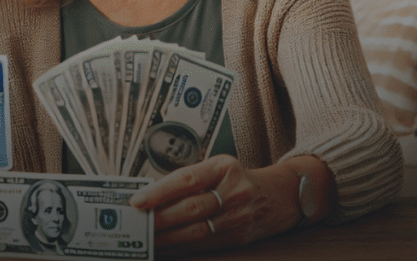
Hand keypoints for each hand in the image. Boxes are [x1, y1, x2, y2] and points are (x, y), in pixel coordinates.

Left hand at [128, 154, 301, 255]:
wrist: (280, 195)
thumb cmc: (237, 179)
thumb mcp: (217, 168)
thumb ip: (188, 179)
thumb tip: (149, 196)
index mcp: (223, 167)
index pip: (186, 178)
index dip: (159, 191)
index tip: (137, 201)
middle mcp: (234, 191)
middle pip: (190, 208)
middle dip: (158, 219)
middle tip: (136, 225)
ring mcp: (239, 217)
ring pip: (196, 231)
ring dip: (166, 239)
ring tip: (145, 239)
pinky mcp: (239, 237)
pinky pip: (204, 245)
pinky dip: (180, 248)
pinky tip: (164, 248)